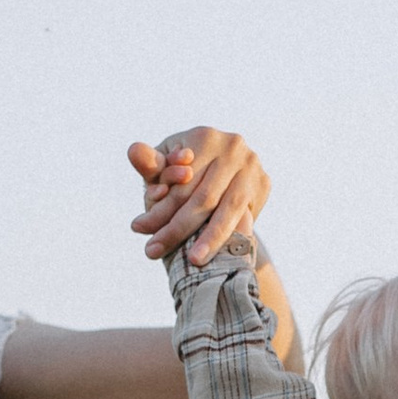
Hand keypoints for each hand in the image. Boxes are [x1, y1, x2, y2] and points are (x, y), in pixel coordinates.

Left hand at [127, 127, 267, 262]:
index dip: (159, 206)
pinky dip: (229, 237)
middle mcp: (232, 147)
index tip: (138, 228)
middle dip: (176, 227)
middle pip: (201, 198)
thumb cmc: (185, 173)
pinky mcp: (263, 184)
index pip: (180, 182)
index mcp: (204, 137)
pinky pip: (246, 217)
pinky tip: (215, 255)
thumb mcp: (164, 169)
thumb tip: (134, 152)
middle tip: (152, 250)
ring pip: (226, 210)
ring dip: (209, 239)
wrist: (225, 175)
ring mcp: (251, 166)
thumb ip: (150, 164)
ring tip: (192, 261)